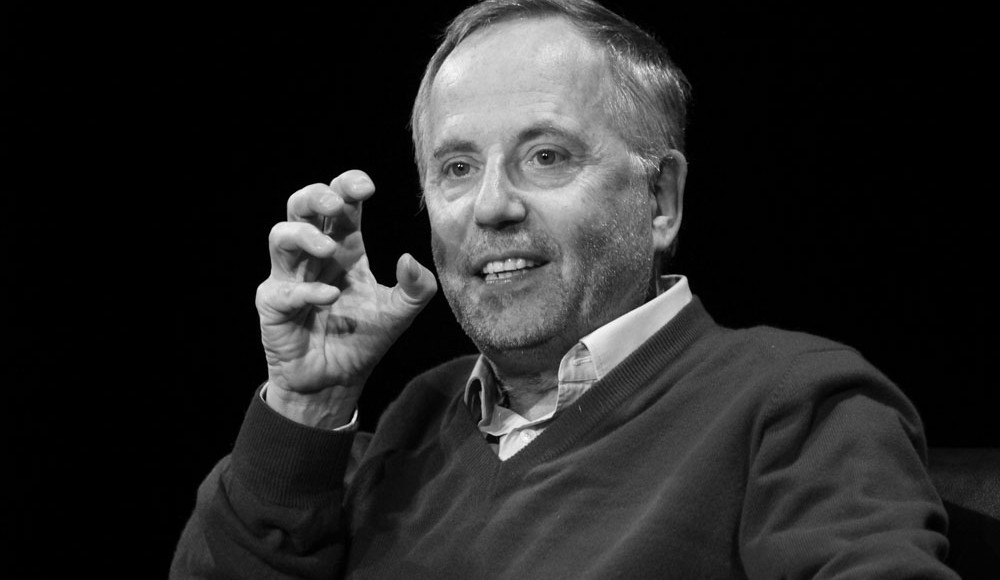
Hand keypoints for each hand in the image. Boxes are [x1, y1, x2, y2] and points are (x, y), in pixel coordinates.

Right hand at [255, 170, 436, 426]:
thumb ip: (417, 288)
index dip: (347, 186)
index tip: (366, 187)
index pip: (340, 204)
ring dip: (304, 235)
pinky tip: (330, 297)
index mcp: (345, 247)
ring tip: (328, 248)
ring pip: (280, 236)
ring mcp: (290, 277)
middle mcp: (314, 256)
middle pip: (300, 206)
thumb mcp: (400, 313)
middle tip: (336, 203)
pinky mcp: (275, 305)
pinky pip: (284, 289)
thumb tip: (409, 258)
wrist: (337, 381)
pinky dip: (307, 290)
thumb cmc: (364, 339)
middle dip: (315, 195)